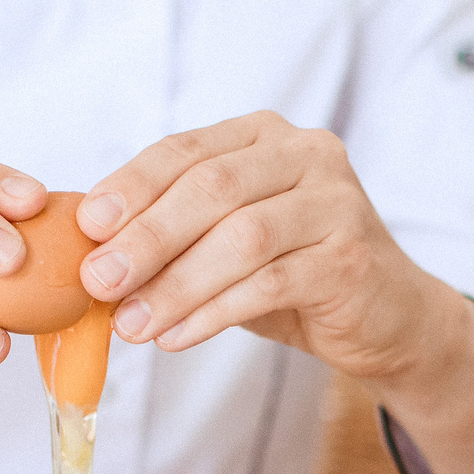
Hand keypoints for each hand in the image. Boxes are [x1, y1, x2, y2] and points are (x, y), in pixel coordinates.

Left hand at [75, 110, 473, 473]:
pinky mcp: (351, 258)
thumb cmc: (295, 273)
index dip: (132, 186)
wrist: (387, 317)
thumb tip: (85, 252)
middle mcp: (308, 154)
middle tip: (98, 281)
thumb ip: (174, 232)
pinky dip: (214, 313)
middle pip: (212, 188)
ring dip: (176, 285)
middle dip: (147, 237)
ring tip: (132, 325)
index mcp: (266, 135)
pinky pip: (270, 284)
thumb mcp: (230, 239)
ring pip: (240, 239)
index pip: (187, 149)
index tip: (87, 227)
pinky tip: (177, 337)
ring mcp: (337, 203)